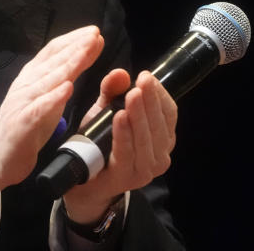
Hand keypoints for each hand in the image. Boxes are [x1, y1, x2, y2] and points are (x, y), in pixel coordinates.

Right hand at [0, 26, 103, 197]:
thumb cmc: (25, 124)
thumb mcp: (44, 98)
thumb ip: (58, 79)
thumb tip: (78, 61)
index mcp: (33, 77)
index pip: (53, 52)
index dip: (73, 40)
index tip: (94, 32)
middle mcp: (27, 84)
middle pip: (53, 61)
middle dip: (76, 46)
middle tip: (95, 34)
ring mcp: (23, 102)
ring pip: (48, 79)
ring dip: (69, 64)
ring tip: (86, 52)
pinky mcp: (22, 123)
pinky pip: (39, 108)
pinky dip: (53, 97)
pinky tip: (68, 88)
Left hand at [62, 70, 177, 223]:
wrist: (84, 180)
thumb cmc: (100, 143)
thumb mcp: (105, 112)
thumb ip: (112, 91)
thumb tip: (121, 72)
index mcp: (162, 138)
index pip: (169, 113)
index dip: (160, 94)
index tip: (146, 76)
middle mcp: (160, 155)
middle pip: (160, 124)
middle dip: (151, 100)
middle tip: (142, 80)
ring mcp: (146, 170)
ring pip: (146, 138)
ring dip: (140, 115)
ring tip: (132, 95)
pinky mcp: (127, 178)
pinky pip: (127, 153)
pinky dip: (124, 134)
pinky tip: (120, 117)